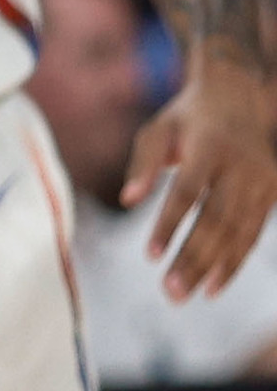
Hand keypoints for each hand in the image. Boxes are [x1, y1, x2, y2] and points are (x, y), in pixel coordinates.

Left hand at [125, 59, 276, 299]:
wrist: (243, 95)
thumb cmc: (187, 118)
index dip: (170, 224)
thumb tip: (128, 200)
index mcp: (210, 147)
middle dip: (194, 258)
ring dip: (214, 268)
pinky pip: (254, 233)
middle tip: (170, 292)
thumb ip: (143, 163)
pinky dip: (234, 261)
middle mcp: (241, 166)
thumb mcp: (158, 130)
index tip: (150, 255)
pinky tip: (213, 286)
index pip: (187, 192)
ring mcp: (262, 180)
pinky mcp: (273, 192)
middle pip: (217, 220)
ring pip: (239, 232)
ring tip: (186, 294)